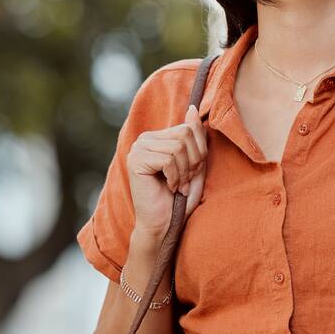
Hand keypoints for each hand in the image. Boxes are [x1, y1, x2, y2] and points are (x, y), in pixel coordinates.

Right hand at [127, 103, 207, 239]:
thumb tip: (193, 108)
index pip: (189, 128)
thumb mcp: (195, 164)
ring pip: (178, 147)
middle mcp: (145, 139)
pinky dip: (175, 176)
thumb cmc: (179, 198)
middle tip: (185, 181)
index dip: (199, 152)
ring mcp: (138, 148)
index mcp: (158, 137)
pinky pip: (168, 159)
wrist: (162, 225)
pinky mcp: (135, 160)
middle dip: (193, 161)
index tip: (192, 173)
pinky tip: (168, 188)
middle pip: (185, 134)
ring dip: (184, 172)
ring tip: (177, 186)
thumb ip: (195, 138)